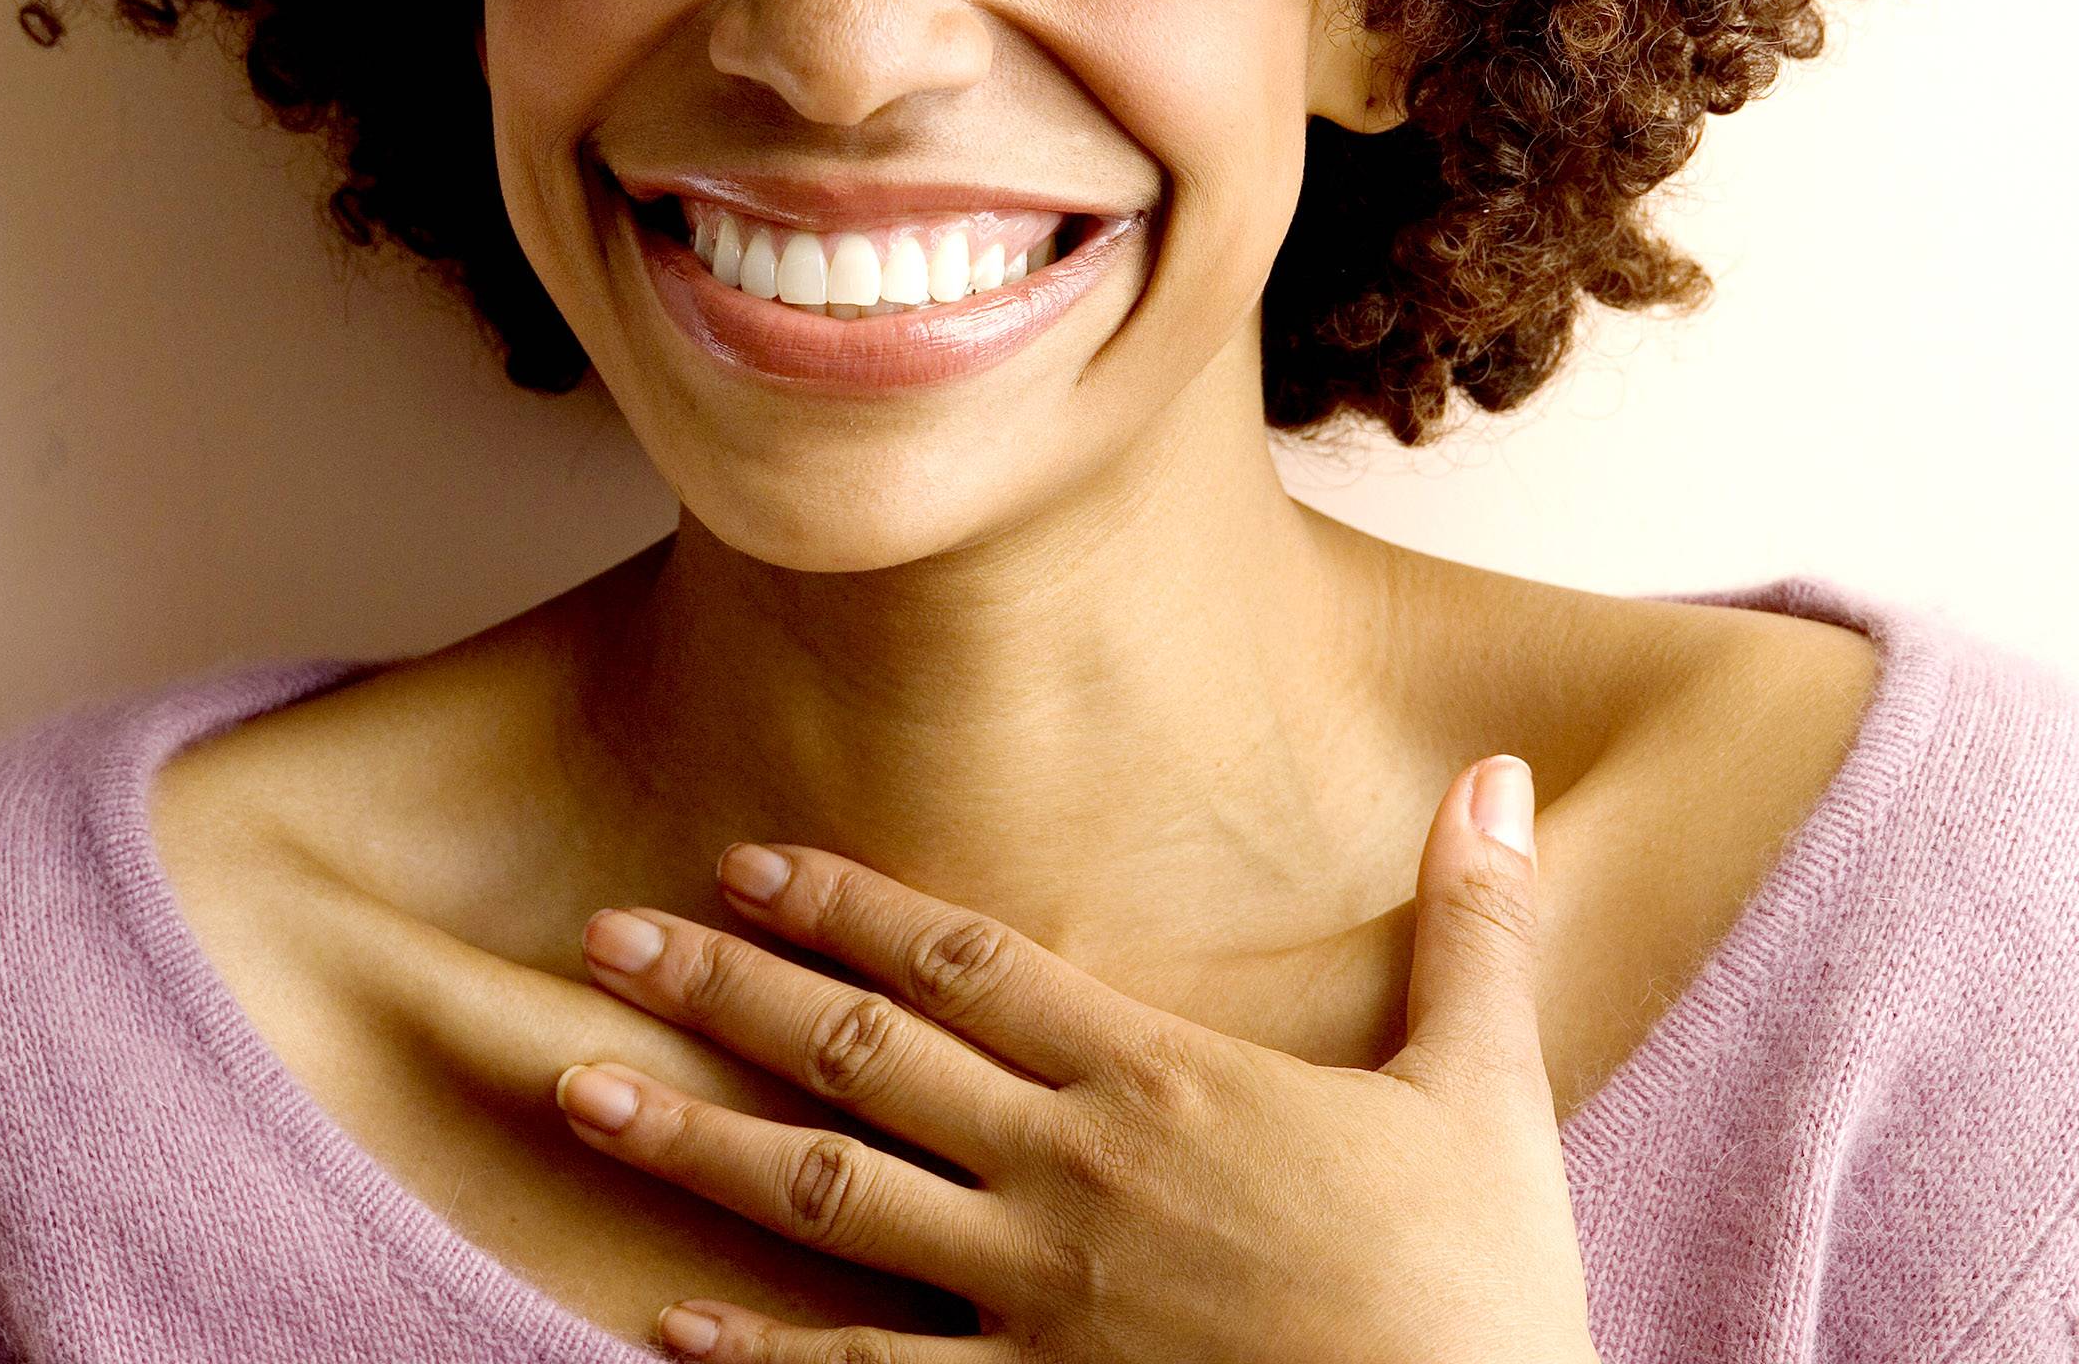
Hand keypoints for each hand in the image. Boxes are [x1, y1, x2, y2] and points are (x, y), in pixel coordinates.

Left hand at [549, 755, 1597, 1363]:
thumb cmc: (1486, 1291)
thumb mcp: (1489, 1088)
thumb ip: (1474, 926)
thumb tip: (1499, 773)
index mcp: (1164, 1082)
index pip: (968, 964)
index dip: (846, 906)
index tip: (743, 860)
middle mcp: (1074, 1176)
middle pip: (862, 1057)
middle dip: (723, 991)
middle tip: (600, 944)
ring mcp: (1042, 1300)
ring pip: (831, 1200)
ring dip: (695, 1142)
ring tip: (579, 1092)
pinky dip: (761, 1360)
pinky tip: (664, 1329)